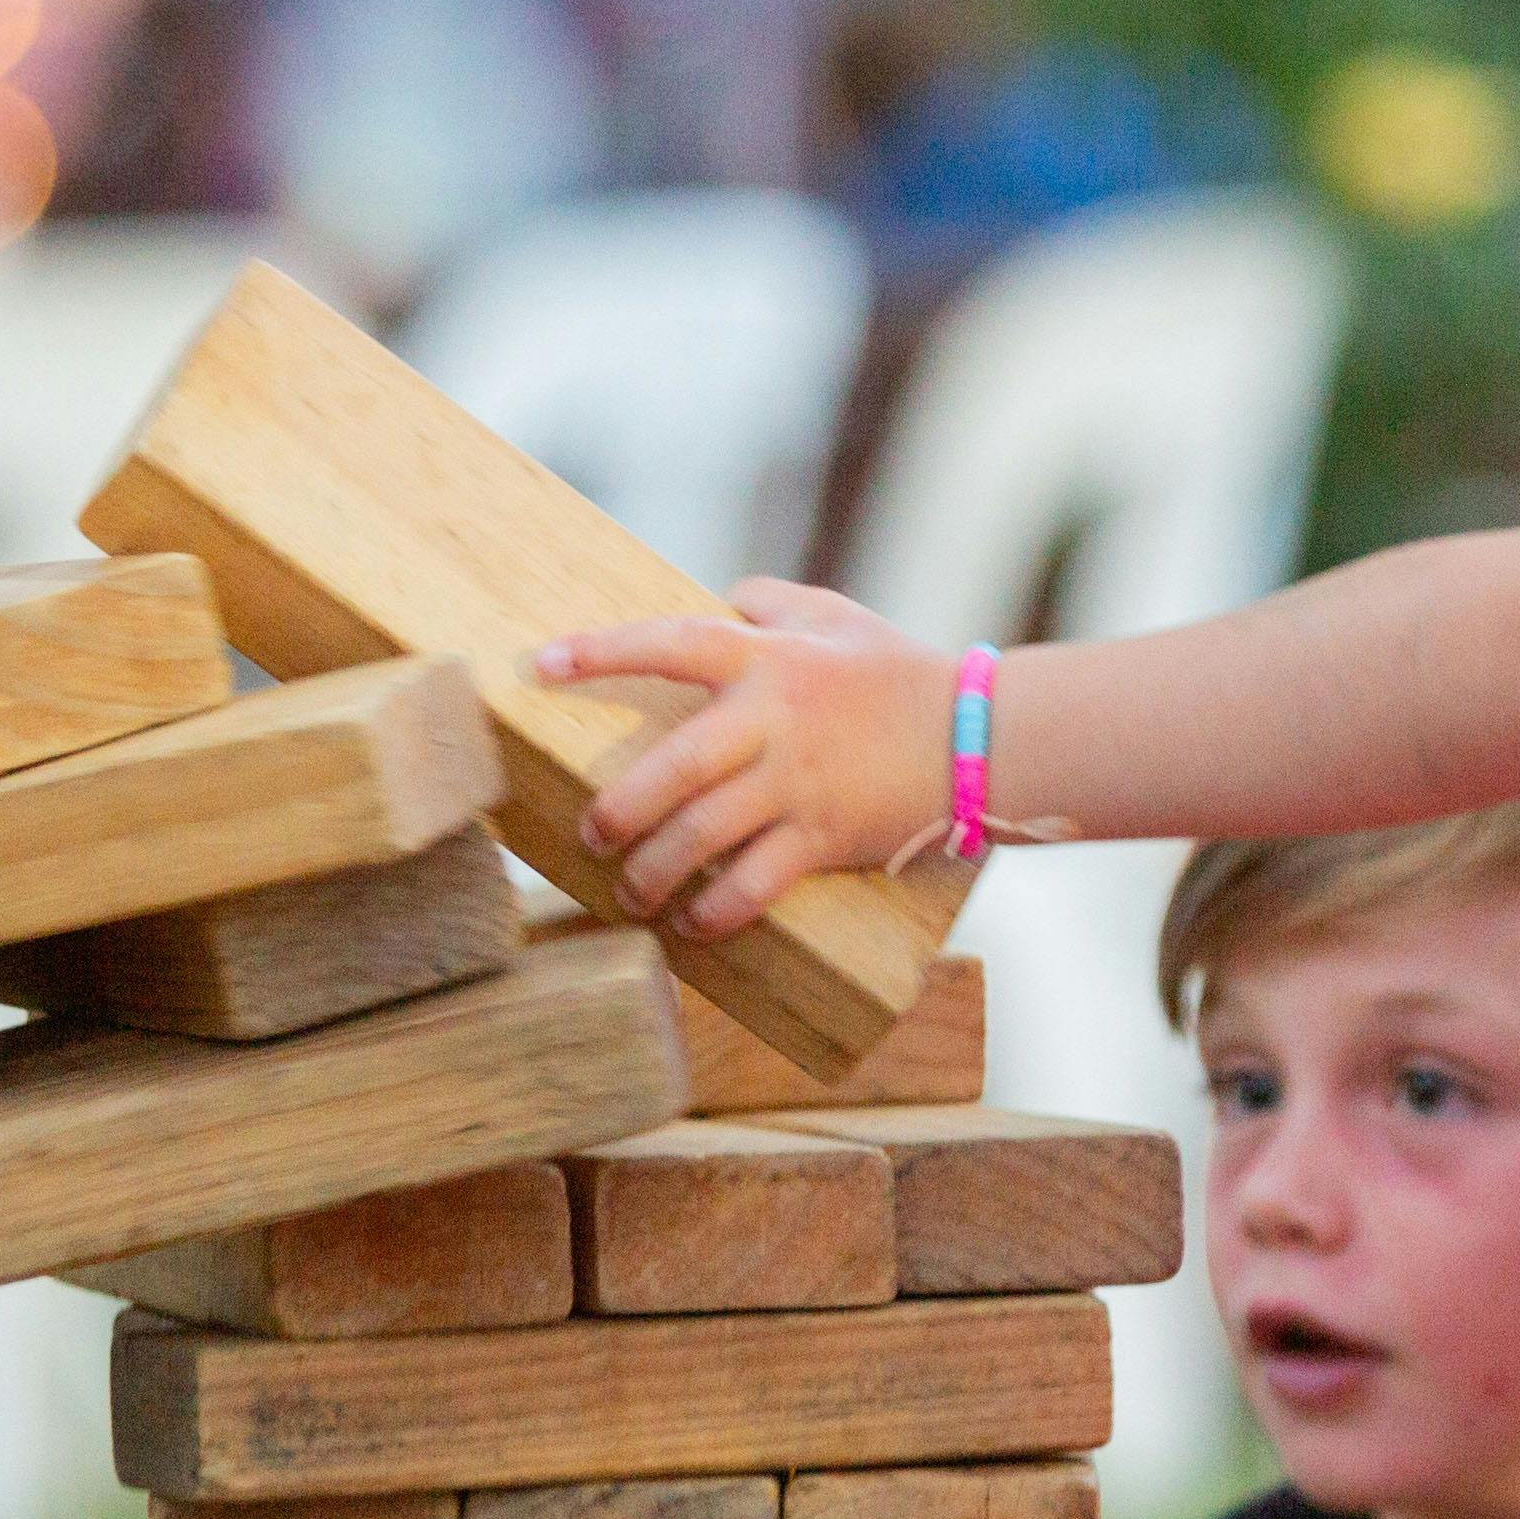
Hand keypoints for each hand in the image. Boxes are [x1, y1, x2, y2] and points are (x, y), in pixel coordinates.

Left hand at [530, 580, 956, 936]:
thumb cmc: (900, 674)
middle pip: (672, 767)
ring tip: (629, 891)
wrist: (980, 736)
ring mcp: (797, 784)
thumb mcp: (835, 618)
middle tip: (590, 832)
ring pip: (701, 836)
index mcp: (767, 660)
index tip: (539, 666)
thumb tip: (725, 593)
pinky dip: (714, 913)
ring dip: (652, 872)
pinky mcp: (823, 838)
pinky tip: (692, 925)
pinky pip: (753, 886)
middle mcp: (773, 721)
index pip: (670, 643)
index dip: (600, 653)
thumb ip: (771, 602)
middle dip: (617, 808)